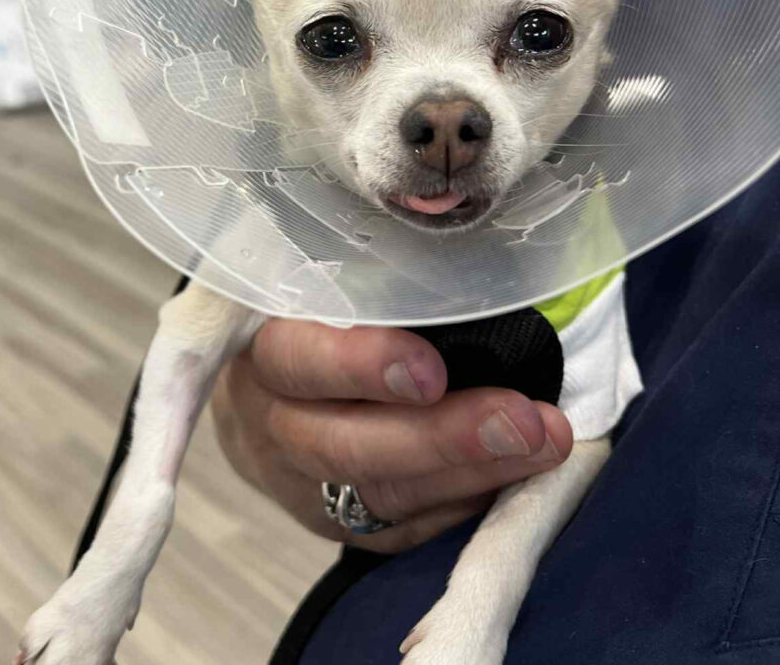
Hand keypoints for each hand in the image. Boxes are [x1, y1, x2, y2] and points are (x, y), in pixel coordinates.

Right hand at [211, 317, 572, 552]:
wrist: (256, 402)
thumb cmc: (304, 324)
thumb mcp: (313, 293)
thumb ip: (367, 287)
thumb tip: (461, 271)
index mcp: (260, 352)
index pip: (298, 361)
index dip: (360, 367)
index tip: (431, 369)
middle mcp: (272, 425)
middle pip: (344, 445)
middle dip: (440, 436)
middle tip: (522, 421)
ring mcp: (300, 485)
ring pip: (380, 493)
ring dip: (471, 472)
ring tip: (544, 444)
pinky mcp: (334, 524)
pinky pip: (400, 528)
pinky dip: (461, 502)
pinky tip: (514, 476)